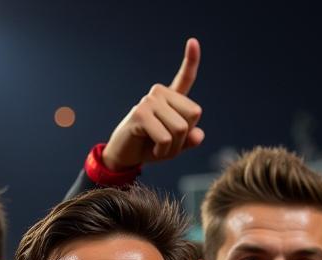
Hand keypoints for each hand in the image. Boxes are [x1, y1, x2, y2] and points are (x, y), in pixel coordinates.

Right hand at [101, 38, 202, 170]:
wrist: (123, 157)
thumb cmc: (149, 148)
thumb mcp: (175, 146)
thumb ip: (189, 140)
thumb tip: (198, 135)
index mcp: (170, 98)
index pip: (184, 78)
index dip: (191, 61)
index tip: (192, 41)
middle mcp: (160, 93)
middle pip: (193, 115)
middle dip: (184, 138)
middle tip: (166, 145)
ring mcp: (149, 101)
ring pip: (181, 129)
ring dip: (173, 148)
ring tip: (158, 148)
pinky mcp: (140, 114)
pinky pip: (165, 138)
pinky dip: (162, 152)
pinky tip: (152, 151)